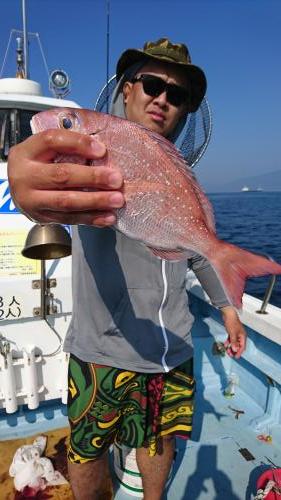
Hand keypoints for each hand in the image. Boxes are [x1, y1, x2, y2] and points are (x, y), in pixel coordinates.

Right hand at [7, 129, 123, 225]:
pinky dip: (91, 218)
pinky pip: (69, 219)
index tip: (102, 150)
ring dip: (95, 201)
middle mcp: (25, 176)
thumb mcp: (45, 149)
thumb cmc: (38, 164)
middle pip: (62, 175)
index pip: (52, 141)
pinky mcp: (41, 217)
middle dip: (93, 178)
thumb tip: (102, 151)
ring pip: (66, 201)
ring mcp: (31, 200)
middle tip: (116, 180)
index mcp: (26, 152)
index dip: (78, 144)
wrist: (19, 188)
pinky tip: (108, 216)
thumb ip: (67, 146)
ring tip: (117, 200)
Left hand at [220, 306, 246, 357]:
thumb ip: (234, 342)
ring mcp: (236, 334)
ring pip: (234, 343)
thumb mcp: (232, 334)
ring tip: (227, 351)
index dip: (239, 352)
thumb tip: (235, 350)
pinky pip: (231, 339)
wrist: (228, 314)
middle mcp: (241, 336)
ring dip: (231, 347)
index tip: (235, 357)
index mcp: (243, 336)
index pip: (242, 347)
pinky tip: (225, 344)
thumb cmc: (232, 322)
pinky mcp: (232, 332)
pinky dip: (229, 342)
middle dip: (234, 350)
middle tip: (230, 355)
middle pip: (238, 346)